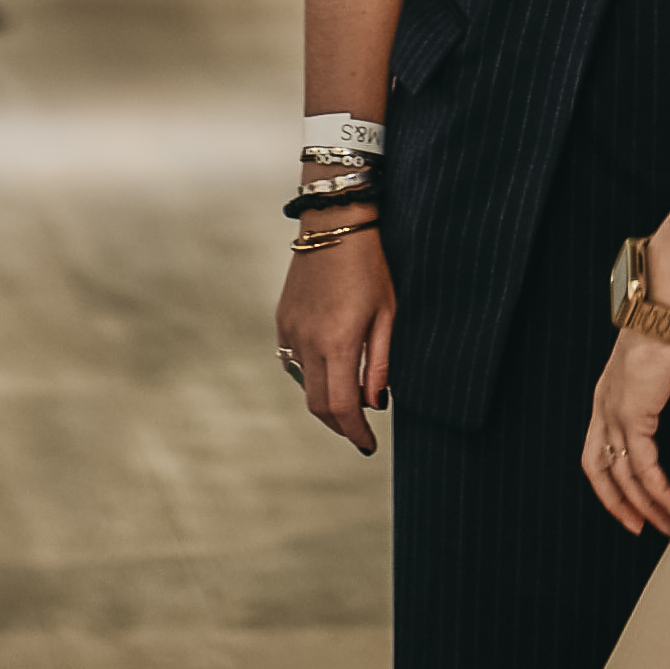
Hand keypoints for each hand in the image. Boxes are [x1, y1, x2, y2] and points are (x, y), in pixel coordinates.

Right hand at [275, 223, 394, 456]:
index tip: (369, 445)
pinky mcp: (282, 318)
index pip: (343, 408)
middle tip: (359, 430)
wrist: (334, 222)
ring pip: (304, 384)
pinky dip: (310, 375)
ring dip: (325, 399)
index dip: (356, 433)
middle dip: (340, 424)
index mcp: (338, 342)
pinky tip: (328, 368)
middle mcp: (308, 341)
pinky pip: (293, 361)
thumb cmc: (370, 265)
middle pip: (318, 406)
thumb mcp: (387, 313)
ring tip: (348, 399)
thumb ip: (380, 362)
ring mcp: (291, 330)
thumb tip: (375, 403)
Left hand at [581, 320, 669, 539]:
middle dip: (622, 504)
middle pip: (600, 470)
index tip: (634, 504)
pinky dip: (657, 491)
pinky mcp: (632, 415)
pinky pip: (642, 467)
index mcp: (611, 395)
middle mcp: (605, 407)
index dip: (613, 481)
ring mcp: (615, 412)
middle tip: (646, 526)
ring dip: (646, 504)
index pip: (599, 450)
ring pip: (623, 475)